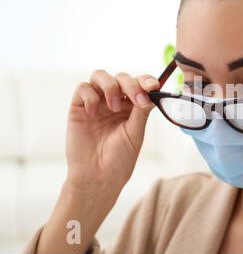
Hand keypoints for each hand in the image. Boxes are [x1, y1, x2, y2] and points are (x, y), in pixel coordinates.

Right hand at [66, 70, 159, 193]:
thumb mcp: (135, 133)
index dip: (146, 80)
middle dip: (131, 84)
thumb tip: (152, 92)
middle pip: (121, 77)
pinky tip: (93, 113)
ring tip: (113, 107)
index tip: (153, 86)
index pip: (139, 84)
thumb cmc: (119, 159)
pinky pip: (82, 88)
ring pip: (100, 76)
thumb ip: (141, 111)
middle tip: (137, 100)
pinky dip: (90, 96)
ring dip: (110, 86)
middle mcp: (114, 102)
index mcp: (131, 107)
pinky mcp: (78, 108)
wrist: (97, 177)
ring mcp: (96, 103)